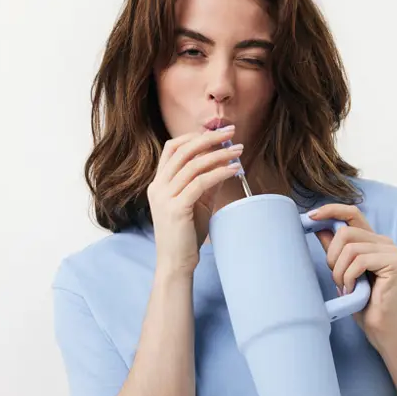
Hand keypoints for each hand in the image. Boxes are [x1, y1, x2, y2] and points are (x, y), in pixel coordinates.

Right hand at [147, 127, 242, 274]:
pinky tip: (234, 170)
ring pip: (193, 165)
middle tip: (231, 132)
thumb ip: (206, 183)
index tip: (216, 134)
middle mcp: (158, 187)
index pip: (172, 149)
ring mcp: (165, 197)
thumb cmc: (186, 235)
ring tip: (238, 151)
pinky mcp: (176, 208)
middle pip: (183, 150)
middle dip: (209, 138)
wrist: (176, 263)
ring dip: (219, 155)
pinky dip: (219, 173)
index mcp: (159, 183)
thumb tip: (224, 163)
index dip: (194, 137)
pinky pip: (200, 183)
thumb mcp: (197, 203)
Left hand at [309, 204, 396, 342]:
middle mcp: (383, 241)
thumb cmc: (361, 301)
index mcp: (371, 240)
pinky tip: (352, 290)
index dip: (330, 210)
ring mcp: (391, 251)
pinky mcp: (395, 262)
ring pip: (351, 247)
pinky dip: (349, 277)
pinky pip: (360, 260)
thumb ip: (334, 249)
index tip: (310, 217)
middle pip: (345, 231)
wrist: (380, 326)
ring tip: (344, 287)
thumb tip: (318, 227)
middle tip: (335, 278)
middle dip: (332, 256)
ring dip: (340, 271)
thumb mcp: (342, 271)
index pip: (351, 212)